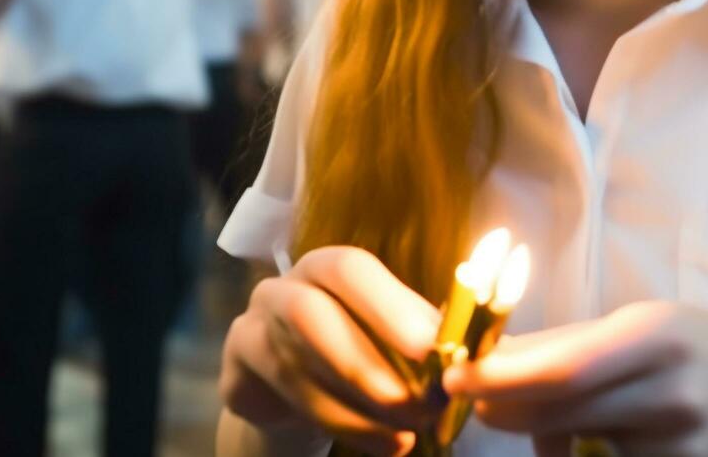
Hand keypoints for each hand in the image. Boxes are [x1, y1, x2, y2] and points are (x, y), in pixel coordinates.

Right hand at [219, 246, 441, 455]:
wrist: (297, 393)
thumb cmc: (359, 351)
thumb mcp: (393, 338)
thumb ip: (423, 335)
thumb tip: (473, 349)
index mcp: (327, 267)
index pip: (350, 269)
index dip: (390, 304)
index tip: (433, 346)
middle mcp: (282, 289)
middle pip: (311, 314)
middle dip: (367, 364)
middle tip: (420, 405)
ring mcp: (251, 329)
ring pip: (296, 367)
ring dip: (357, 409)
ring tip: (407, 437)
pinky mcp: (235, 376)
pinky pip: (282, 400)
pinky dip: (337, 425)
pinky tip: (382, 445)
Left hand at [444, 301, 707, 456]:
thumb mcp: (653, 329)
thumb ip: (576, 345)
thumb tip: (492, 361)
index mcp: (656, 333)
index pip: (560, 364)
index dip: (498, 378)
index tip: (454, 378)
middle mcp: (670, 388)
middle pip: (558, 411)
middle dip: (506, 411)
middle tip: (483, 406)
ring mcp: (683, 445)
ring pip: (579, 450)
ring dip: (550, 442)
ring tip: (573, 425)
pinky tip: (616, 446)